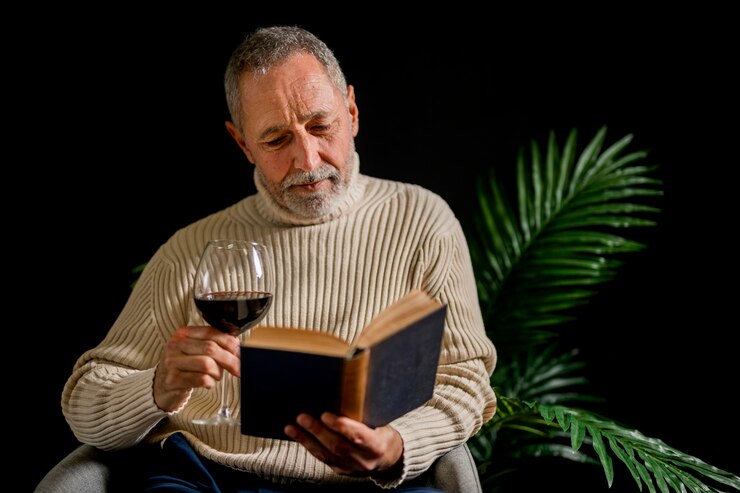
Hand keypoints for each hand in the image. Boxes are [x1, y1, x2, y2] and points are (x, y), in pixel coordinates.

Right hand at [153, 325, 240, 411]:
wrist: (159, 387)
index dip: (230, 343)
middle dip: (229, 360)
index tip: (240, 354)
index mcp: (183, 334)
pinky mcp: (172, 380)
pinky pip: (201, 379)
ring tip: (216, 376)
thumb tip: (238, 348)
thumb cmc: (183, 367)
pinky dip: (210, 382)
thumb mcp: (194, 351)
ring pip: (207, 364)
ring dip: (218, 373)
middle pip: (211, 348)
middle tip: (238, 369)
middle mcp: (175, 345)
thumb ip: (213, 345)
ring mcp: (171, 362)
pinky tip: (208, 383)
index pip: (211, 333)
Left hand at [284, 412, 403, 476]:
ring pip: (325, 454)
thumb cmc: (383, 432)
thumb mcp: (382, 423)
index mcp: (377, 446)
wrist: (389, 458)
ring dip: (306, 439)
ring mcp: (351, 468)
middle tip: (302, 417)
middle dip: (317, 431)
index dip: (342, 426)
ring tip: (291, 427)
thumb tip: (346, 391)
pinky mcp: (340, 470)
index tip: (326, 414)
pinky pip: (322, 458)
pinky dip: (308, 446)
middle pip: (337, 446)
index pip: (358, 436)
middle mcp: (363, 460)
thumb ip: (365, 414)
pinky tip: (297, 436)